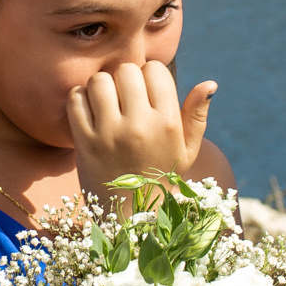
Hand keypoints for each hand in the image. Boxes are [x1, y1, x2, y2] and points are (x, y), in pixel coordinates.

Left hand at [68, 61, 215, 197]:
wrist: (131, 216)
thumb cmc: (161, 176)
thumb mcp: (186, 150)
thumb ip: (197, 115)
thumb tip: (210, 83)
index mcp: (167, 123)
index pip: (154, 69)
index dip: (148, 75)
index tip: (145, 92)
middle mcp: (140, 126)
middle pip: (125, 70)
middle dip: (124, 79)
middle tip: (124, 98)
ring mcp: (109, 134)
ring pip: (99, 80)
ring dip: (101, 88)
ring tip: (106, 104)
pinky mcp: (85, 142)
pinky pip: (76, 99)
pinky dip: (80, 100)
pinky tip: (89, 113)